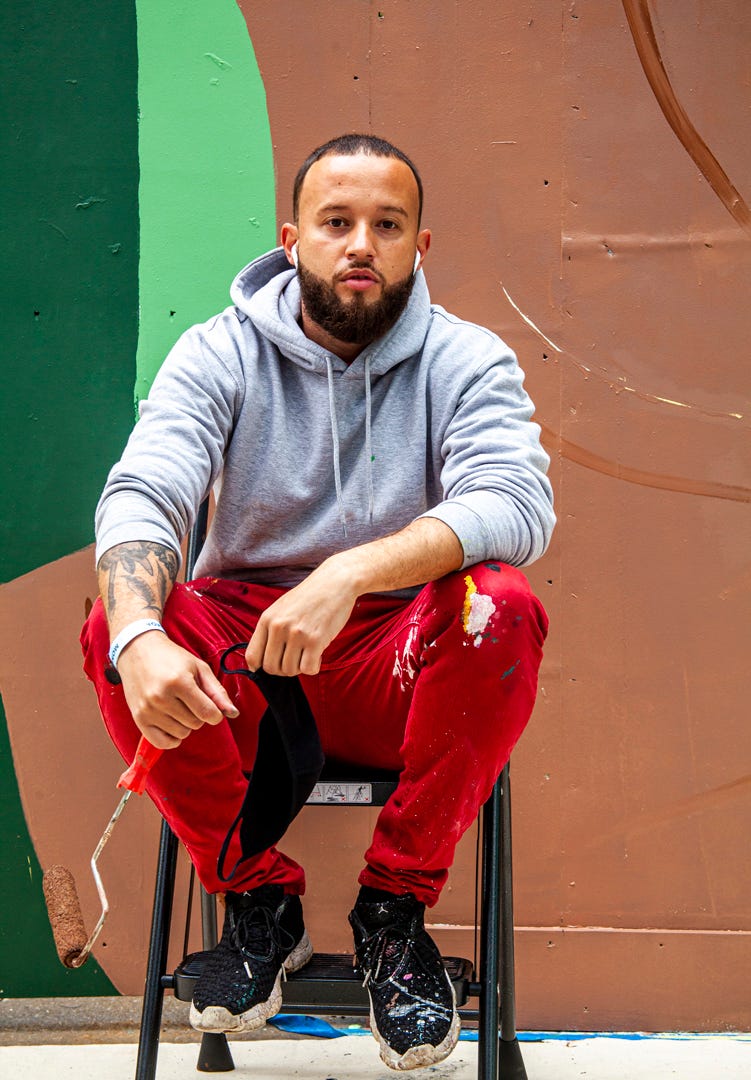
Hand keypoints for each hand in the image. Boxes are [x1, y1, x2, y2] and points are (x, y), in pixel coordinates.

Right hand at [117, 631, 238, 749]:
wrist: (137, 652)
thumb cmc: (172, 658)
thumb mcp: (199, 668)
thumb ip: (217, 692)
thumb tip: (233, 713)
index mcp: (179, 681)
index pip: (207, 713)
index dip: (216, 714)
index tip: (213, 708)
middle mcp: (161, 697)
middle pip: (195, 724)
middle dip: (199, 715)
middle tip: (189, 699)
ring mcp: (147, 709)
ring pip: (181, 734)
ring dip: (185, 724)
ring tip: (178, 706)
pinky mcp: (138, 719)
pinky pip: (162, 743)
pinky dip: (172, 738)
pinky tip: (172, 723)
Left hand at [246, 559, 357, 675]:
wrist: (335, 582)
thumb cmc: (310, 597)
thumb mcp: (282, 608)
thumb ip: (270, 630)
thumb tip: (258, 661)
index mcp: (267, 619)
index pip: (252, 656)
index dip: (259, 667)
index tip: (270, 666)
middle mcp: (278, 627)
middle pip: (270, 667)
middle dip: (282, 669)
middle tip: (294, 658)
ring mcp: (296, 634)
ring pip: (289, 670)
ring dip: (299, 667)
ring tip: (307, 653)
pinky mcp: (315, 640)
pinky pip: (308, 669)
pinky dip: (313, 667)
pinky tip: (317, 655)